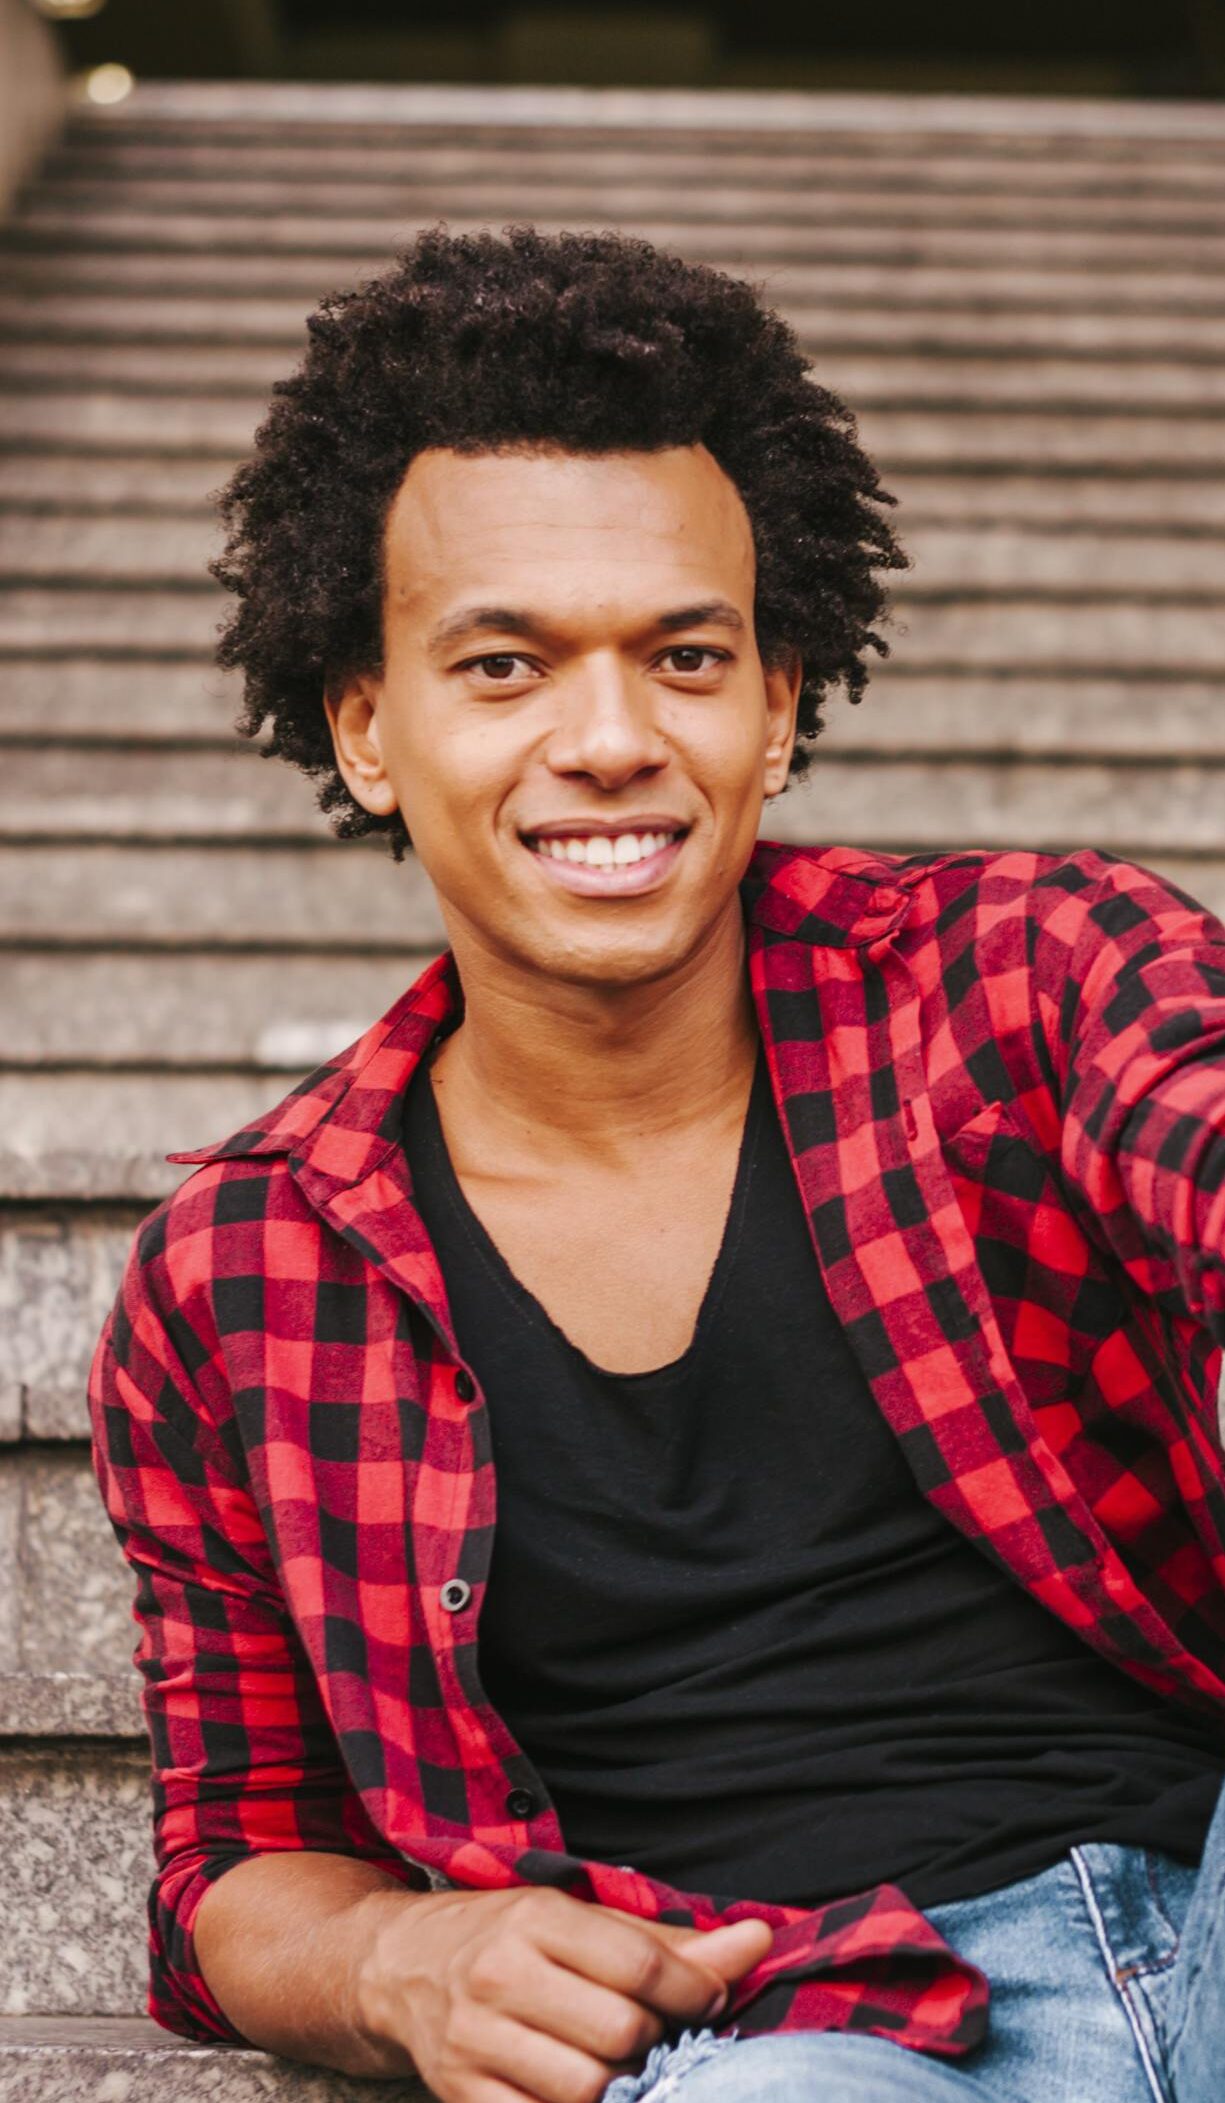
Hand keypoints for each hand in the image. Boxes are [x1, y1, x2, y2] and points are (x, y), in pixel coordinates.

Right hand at [356, 1884, 772, 2102]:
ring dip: (624, 2090)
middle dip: (658, 2044)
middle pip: (620, 2034)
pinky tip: (591, 2098)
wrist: (399, 1968)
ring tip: (626, 2070)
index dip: (693, 1991)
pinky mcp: (462, 2097)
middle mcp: (500, 1976)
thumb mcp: (579, 1918)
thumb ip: (670, 1940)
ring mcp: (475, 2042)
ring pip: (587, 2090)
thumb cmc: (508, 1936)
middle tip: (660, 2038)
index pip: (639, 1965)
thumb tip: (761, 1940)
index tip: (708, 2000)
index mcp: (536, 1919)